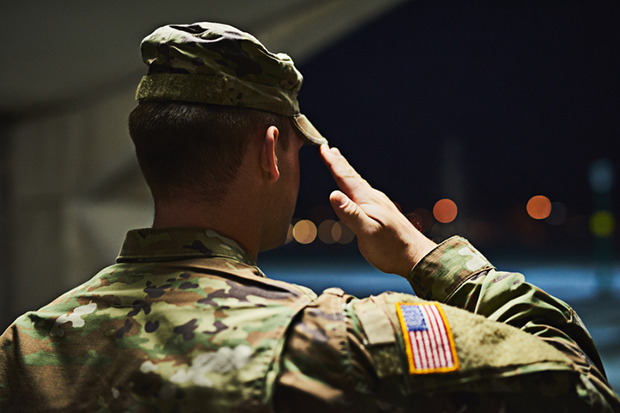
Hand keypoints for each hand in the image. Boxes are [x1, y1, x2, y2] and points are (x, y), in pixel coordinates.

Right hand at [319, 145, 435, 276]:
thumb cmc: (391, 248)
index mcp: (367, 200)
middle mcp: (373, 198)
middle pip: (352, 177)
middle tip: (328, 149)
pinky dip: (354, 186)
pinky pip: (363, 193)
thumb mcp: (367, 232)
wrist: (416, 258)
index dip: (333, 163)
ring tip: (340, 164)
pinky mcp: (381, 214)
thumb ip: (350, 213)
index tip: (323, 148)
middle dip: (339, 163)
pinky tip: (356, 191)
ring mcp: (378, 206)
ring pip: (358, 184)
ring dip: (347, 173)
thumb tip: (333, 194)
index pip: (346, 178)